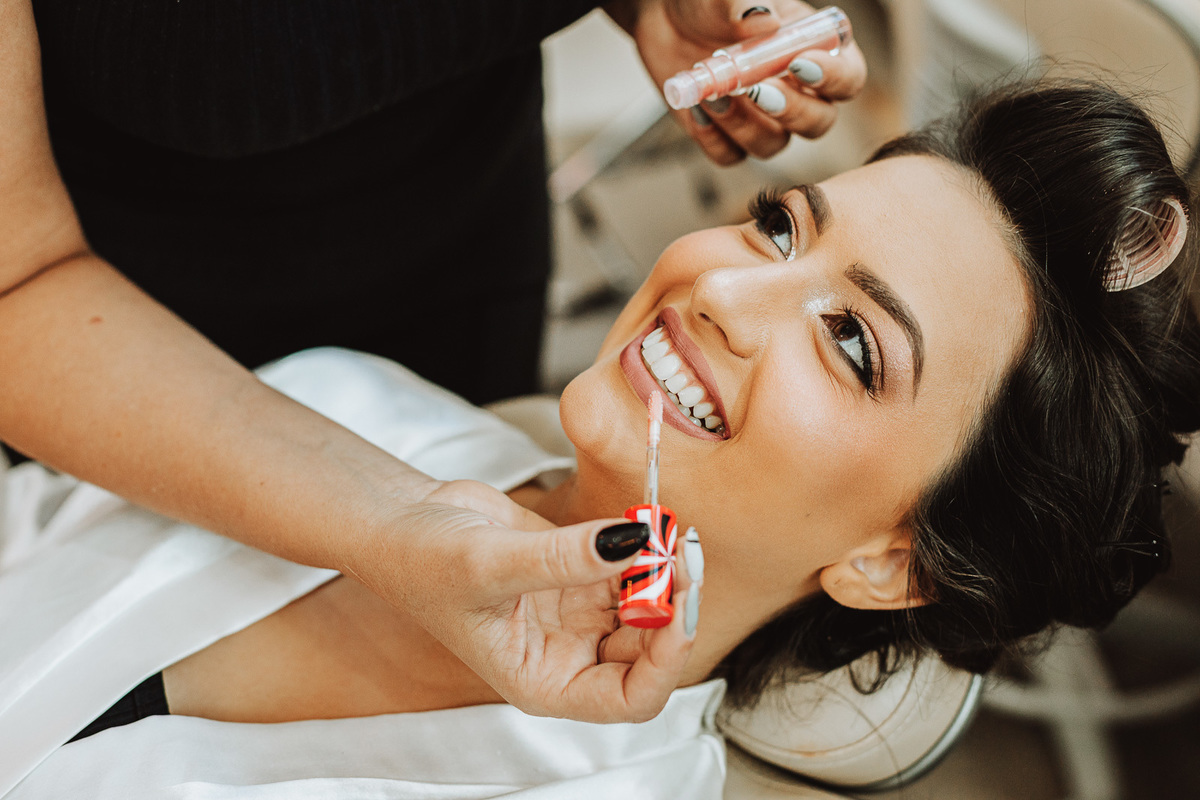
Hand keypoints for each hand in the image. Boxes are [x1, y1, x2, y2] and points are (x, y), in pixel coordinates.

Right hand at [341, 479, 699, 722]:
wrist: (403, 520)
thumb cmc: (424, 562)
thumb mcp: (491, 564)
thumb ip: (565, 557)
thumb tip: (635, 544)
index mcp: (546, 681)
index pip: (630, 698)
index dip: (666, 662)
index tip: (677, 607)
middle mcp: (569, 655)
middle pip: (650, 651)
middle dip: (673, 607)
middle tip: (685, 555)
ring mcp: (577, 614)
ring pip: (647, 606)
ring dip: (665, 573)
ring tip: (671, 532)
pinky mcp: (580, 572)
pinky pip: (631, 566)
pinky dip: (646, 547)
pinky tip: (651, 522)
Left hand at [608, 0, 867, 163]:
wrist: (667, 18)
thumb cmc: (710, 1)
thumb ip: (746, 3)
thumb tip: (762, 20)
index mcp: (815, 51)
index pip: (848, 78)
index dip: (834, 80)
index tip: (801, 64)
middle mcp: (796, 91)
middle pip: (817, 123)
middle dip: (791, 112)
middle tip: (758, 90)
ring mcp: (762, 119)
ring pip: (771, 145)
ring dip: (743, 125)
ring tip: (714, 93)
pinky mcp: (726, 135)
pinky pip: (730, 155)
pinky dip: (713, 139)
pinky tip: (696, 110)